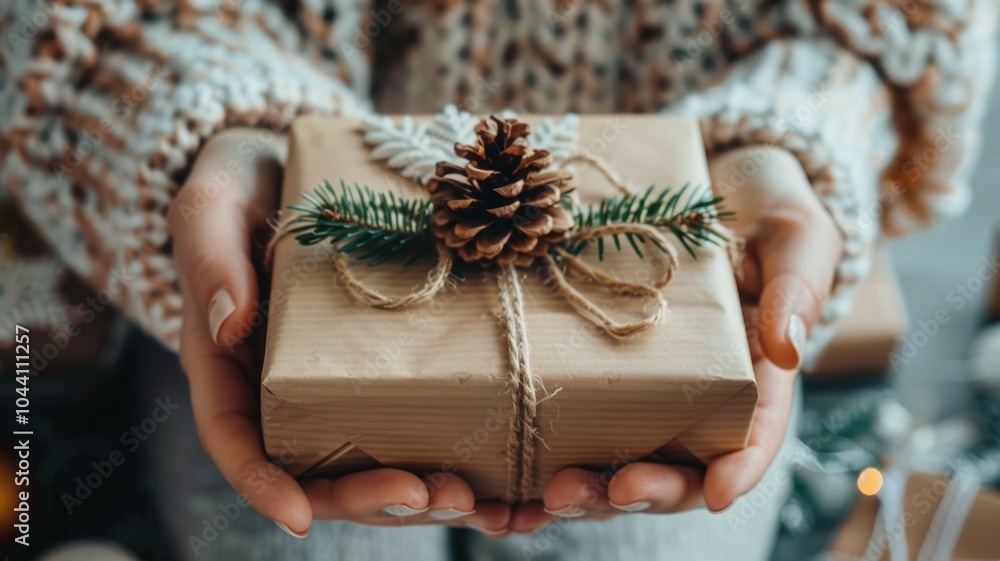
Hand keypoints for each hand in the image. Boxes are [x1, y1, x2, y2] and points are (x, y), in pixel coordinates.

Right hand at [168, 129, 508, 536]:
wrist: (286, 168)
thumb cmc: (237, 186)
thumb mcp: (210, 209)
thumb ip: (209, 262)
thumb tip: (227, 324)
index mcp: (228, 365)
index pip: (235, 440)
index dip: (263, 484)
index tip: (300, 517)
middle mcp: (278, 389)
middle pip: (314, 470)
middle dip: (368, 500)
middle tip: (429, 496)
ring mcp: (331, 383)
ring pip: (367, 464)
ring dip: (418, 494)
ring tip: (471, 499)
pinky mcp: (380, 366)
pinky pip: (408, 424)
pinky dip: (448, 459)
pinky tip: (496, 480)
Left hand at [511, 145, 840, 531]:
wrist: (714, 190)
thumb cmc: (765, 214)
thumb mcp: (795, 238)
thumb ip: (796, 288)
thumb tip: (787, 347)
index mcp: (758, 373)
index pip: (755, 433)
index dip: (740, 467)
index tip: (719, 492)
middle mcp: (704, 396)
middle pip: (683, 468)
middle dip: (649, 491)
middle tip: (612, 490)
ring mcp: (652, 391)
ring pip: (627, 464)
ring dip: (593, 491)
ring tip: (553, 497)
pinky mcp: (605, 374)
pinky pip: (583, 430)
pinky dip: (553, 465)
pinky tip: (519, 487)